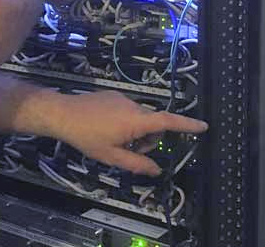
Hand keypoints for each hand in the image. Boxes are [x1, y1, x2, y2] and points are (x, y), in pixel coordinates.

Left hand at [53, 91, 207, 175]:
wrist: (61, 113)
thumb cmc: (86, 136)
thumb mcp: (112, 156)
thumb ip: (137, 164)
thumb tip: (157, 170)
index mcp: (136, 120)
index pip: (168, 121)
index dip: (187, 124)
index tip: (203, 126)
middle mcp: (133, 105)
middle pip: (153, 124)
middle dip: (148, 140)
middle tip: (129, 152)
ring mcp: (121, 98)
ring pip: (139, 118)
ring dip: (135, 132)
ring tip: (113, 140)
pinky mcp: (111, 95)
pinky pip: (127, 110)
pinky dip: (125, 122)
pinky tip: (105, 128)